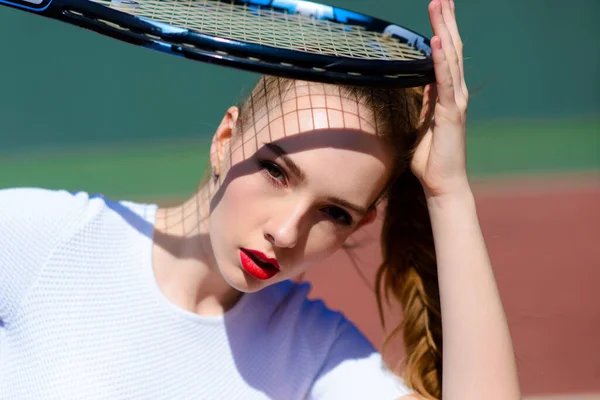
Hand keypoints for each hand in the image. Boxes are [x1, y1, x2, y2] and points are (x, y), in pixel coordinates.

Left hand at [411, 0, 469, 198]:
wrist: (442, 182)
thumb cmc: (432, 157)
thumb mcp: (423, 122)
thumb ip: (424, 102)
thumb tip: (418, 84)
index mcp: (447, 94)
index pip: (446, 56)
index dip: (443, 31)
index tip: (438, 9)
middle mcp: (455, 93)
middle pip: (452, 49)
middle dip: (446, 21)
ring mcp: (455, 101)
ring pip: (451, 58)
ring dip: (444, 29)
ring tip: (439, 4)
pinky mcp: (451, 112)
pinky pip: (445, 81)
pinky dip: (442, 59)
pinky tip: (437, 40)